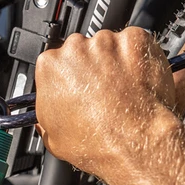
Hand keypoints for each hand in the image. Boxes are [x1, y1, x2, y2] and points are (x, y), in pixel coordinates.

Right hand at [35, 27, 178, 180]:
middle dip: (91, 68)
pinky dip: (137, 57)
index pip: (56, 62)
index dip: (68, 77)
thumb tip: (46, 117)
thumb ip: (46, 116)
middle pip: (82, 50)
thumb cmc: (97, 143)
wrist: (135, 144)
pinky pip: (135, 43)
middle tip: (102, 92)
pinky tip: (137, 80)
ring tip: (122, 91)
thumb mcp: (54, 138)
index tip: (76, 88)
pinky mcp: (134, 41)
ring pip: (109, 45)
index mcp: (50, 66)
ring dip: (114, 62)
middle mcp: (75, 48)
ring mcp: (106, 42)